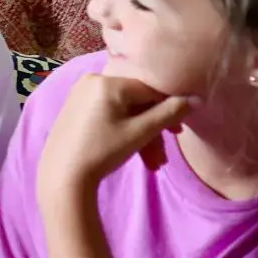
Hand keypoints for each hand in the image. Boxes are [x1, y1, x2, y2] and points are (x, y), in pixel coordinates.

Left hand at [39, 70, 193, 196]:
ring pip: (123, 111)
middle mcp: (92, 80)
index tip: (178, 132)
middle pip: (136, 102)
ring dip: (140, 136)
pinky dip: (123, 131)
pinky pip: (108, 114)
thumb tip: (196, 99)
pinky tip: (133, 153)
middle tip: (162, 156)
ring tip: (152, 163)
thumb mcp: (141, 132)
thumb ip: (170, 113)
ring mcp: (80, 94)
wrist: (61, 177)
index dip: (168, 109)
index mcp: (108, 81)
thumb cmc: (103, 152)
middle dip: (153, 129)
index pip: (150, 89)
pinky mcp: (75, 109)